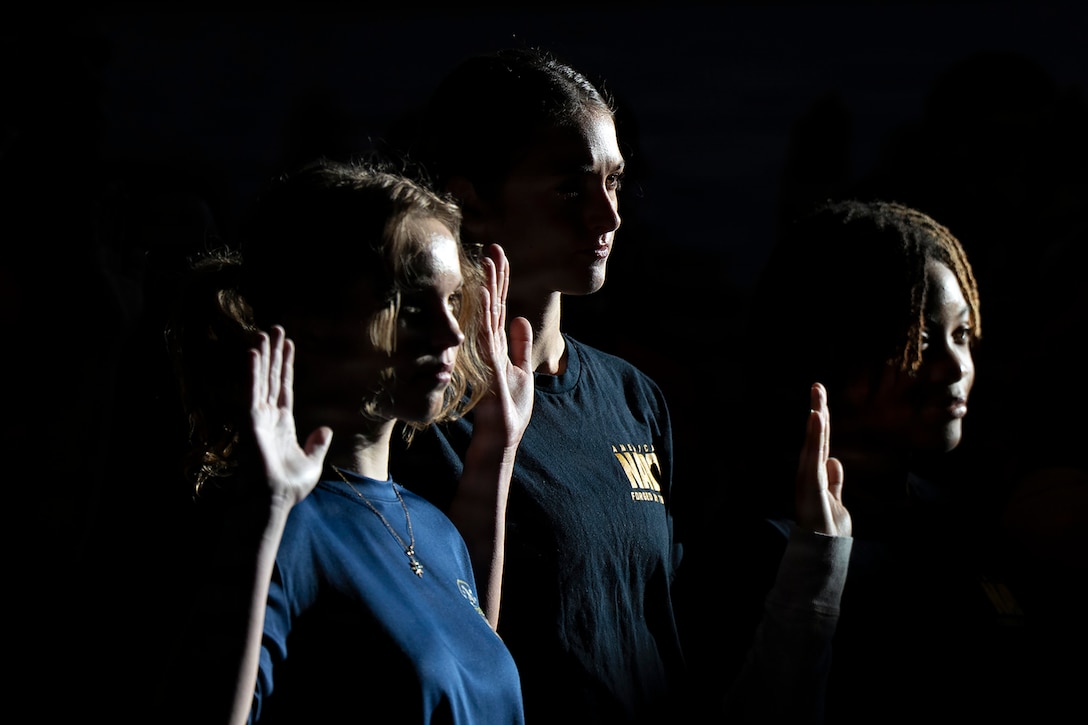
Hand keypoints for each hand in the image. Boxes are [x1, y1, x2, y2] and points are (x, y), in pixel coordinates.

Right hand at [249, 325, 332, 508]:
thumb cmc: (288, 487)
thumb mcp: (311, 463)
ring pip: (259, 380)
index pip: (284, 387)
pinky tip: (252, 354)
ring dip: (261, 356)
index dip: (285, 365)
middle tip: (273, 328)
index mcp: (283, 424)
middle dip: (272, 353)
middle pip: (270, 377)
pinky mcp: (250, 422)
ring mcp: (258, 418)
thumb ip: (317, 445)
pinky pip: (250, 393)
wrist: (273, 501)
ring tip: (262, 333)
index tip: (287, 344)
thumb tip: (324, 430)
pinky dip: (251, 373)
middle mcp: (268, 417)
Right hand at [471, 244, 533, 449]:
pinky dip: (485, 313)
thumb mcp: (523, 371)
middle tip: (494, 246)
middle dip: (495, 276)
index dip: (502, 283)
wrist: (501, 436)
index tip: (501, 257)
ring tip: (489, 260)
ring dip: (489, 286)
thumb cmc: (510, 408)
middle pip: (493, 303)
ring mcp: (488, 353)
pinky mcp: (489, 365)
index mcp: (500, 345)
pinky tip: (485, 293)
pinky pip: (486, 334)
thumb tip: (522, 319)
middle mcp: (491, 345)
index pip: (501, 307)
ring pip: (488, 312)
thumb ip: (521, 346)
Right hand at [794, 382, 850, 536]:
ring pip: (813, 446)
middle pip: (816, 439)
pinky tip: (816, 420)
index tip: (821, 398)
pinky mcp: (810, 487)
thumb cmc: (828, 532)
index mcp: (817, 477)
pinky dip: (814, 438)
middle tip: (817, 386)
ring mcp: (808, 481)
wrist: (821, 557)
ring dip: (815, 422)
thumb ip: (835, 483)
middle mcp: (810, 475)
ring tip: (817, 399)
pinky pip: (814, 458)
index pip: (821, 444)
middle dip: (817, 412)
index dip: (822, 422)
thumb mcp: (837, 503)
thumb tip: (835, 461)